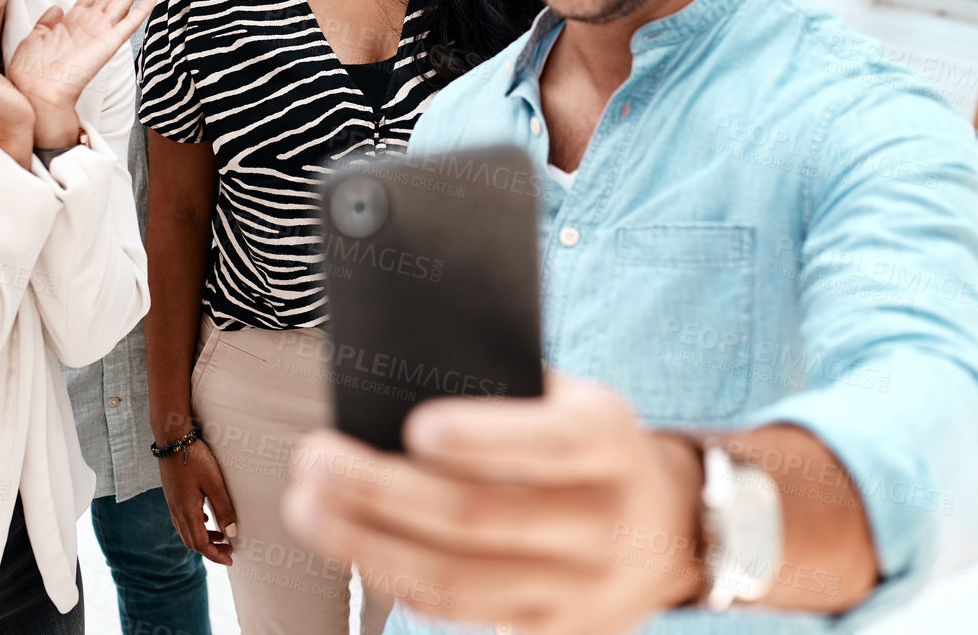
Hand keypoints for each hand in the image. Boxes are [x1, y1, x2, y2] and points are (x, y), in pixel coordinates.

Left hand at [9, 0, 153, 148]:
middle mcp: (89, 25)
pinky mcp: (107, 45)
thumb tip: (56, 8)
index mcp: (72, 22)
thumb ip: (47, 22)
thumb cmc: (31, 71)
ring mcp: (99, 34)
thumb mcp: (34, 38)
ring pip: (120, 1)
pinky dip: (140, 12)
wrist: (35, 93)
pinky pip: (127, 25)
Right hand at [157, 439, 237, 564]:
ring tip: (221, 537)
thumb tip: (231, 533)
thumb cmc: (194, 458)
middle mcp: (177, 511)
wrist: (172, 439)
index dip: (215, 555)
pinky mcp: (172, 496)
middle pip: (192, 542)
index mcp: (187, 511)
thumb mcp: (214, 482)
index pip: (200, 544)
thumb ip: (223, 508)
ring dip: (203, 539)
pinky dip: (196, 526)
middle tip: (228, 551)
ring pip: (186, 532)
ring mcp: (172, 504)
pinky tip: (206, 519)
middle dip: (210, 550)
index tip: (230, 559)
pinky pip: (182, 520)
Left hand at [281, 374, 704, 634]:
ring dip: (367, 544)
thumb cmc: (588, 441)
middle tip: (316, 458)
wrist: (671, 528)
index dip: (484, 439)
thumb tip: (402, 369)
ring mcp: (579, 588)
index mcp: (610, 441)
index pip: (550, 445)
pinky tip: (349, 544)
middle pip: (479, 518)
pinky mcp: (552, 629)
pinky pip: (460, 611)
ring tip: (307, 506)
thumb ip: (506, 386)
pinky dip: (396, 576)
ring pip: (457, 579)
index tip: (415, 428)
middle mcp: (602, 521)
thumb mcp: (574, 397)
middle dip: (383, 489)